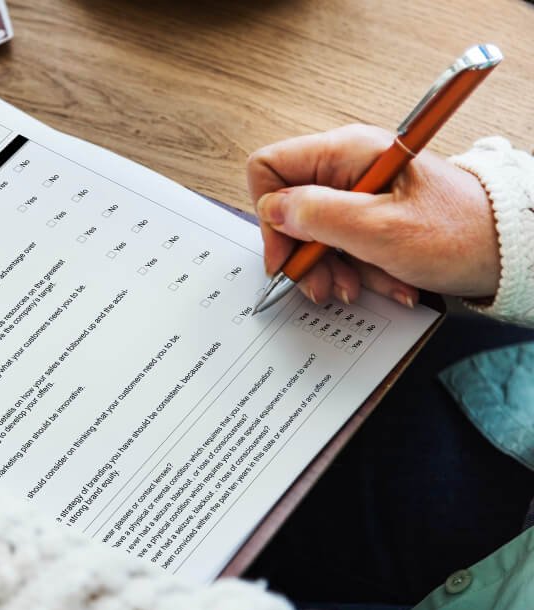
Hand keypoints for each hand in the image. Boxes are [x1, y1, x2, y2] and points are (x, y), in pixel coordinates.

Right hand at [247, 124, 499, 305]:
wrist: (511, 250)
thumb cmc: (459, 233)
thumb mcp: (380, 230)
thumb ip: (318, 216)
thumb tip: (273, 210)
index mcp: (346, 153)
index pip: (270, 168)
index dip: (270, 215)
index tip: (287, 255)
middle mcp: (347, 166)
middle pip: (291, 208)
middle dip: (305, 255)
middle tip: (325, 285)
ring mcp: (359, 191)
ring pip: (315, 234)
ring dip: (334, 269)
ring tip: (361, 287)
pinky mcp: (372, 214)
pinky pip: (344, 245)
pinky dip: (359, 270)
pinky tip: (385, 283)